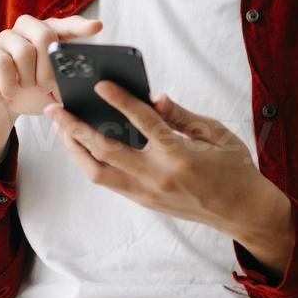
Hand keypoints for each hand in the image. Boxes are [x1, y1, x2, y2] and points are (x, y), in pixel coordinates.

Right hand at [0, 14, 102, 171]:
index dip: (81, 25)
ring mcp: (7, 38)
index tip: (97, 27)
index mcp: (49, 35)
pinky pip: (3, 63)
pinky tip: (11, 92)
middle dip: (49, 66)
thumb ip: (67, 85)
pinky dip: (10, 84)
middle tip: (47, 86)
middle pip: (45, 35)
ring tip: (28, 89)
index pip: (67, 25)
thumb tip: (81, 88)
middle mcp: (28, 30)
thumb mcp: (53, 92)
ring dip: (29, 78)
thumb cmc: (30, 94)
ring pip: (25, 51)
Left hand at [42, 80, 274, 237]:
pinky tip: (82, 145)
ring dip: (75, 149)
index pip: (144, 123)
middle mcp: (158, 177)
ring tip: (62, 127)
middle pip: (106, 151)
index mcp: (180, 155)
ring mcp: (148, 193)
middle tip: (55, 107)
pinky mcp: (144, 202)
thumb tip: (155, 96)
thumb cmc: (234, 168)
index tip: (100, 84)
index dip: (120, 101)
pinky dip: (92, 162)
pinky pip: (109, 182)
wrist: (242, 212)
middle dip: (76, 128)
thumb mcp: (216, 134)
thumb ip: (182, 115)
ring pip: (99, 172)